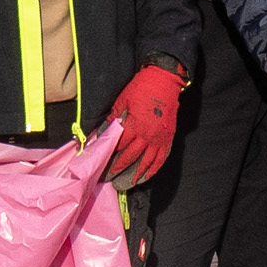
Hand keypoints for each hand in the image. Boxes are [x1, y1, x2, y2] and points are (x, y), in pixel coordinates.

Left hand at [104, 62, 185, 183]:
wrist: (164, 81)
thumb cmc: (140, 89)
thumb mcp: (121, 102)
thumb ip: (112, 120)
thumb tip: (100, 135)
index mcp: (133, 126)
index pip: (117, 146)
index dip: (107, 157)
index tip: (99, 166)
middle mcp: (147, 136)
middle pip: (130, 158)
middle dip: (117, 170)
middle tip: (108, 180)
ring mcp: (159, 139)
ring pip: (146, 163)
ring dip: (134, 175)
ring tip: (125, 185)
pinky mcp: (167, 139)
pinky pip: (160, 159)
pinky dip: (153, 170)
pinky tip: (145, 178)